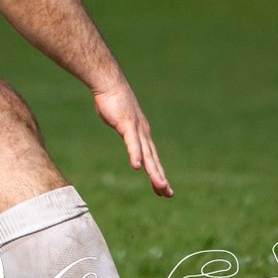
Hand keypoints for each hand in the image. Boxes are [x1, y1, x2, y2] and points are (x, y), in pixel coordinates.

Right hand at [92, 79, 171, 196]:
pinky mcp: (127, 125)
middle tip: (168, 194)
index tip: (162, 188)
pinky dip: (135, 155)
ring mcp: (136, 130)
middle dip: (160, 177)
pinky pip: (132, 143)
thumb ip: (123, 128)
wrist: (109, 83)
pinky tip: (136, 167)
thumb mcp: (119, 119)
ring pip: (147, 155)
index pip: (151, 157)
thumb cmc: (112, 100)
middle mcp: (143, 134)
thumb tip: (121, 129)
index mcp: (141, 134)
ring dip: (154, 172)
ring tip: (160, 186)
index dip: (157, 172)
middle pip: (153, 160)